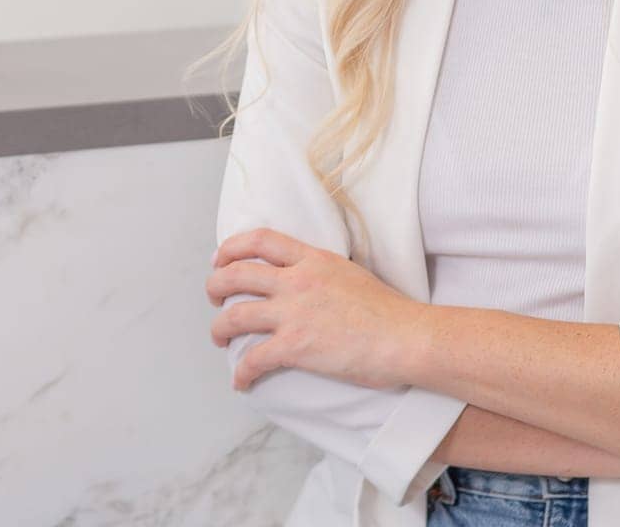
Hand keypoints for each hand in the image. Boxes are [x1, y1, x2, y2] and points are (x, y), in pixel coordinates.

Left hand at [206, 228, 418, 391]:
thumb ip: (322, 271)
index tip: (221, 258)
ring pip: (236, 314)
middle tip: (213, 295)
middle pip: (237, 274)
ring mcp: (294, 313)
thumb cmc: (389, 310)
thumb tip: (308, 278)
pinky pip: (254, 358)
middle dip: (216, 285)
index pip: (262, 240)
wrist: (406, 337)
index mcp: (313, 259)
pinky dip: (241, 372)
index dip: (233, 247)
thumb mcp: (350, 272)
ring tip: (218, 336)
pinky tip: (240, 381)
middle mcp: (297, 281)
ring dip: (219, 328)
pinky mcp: (296, 346)